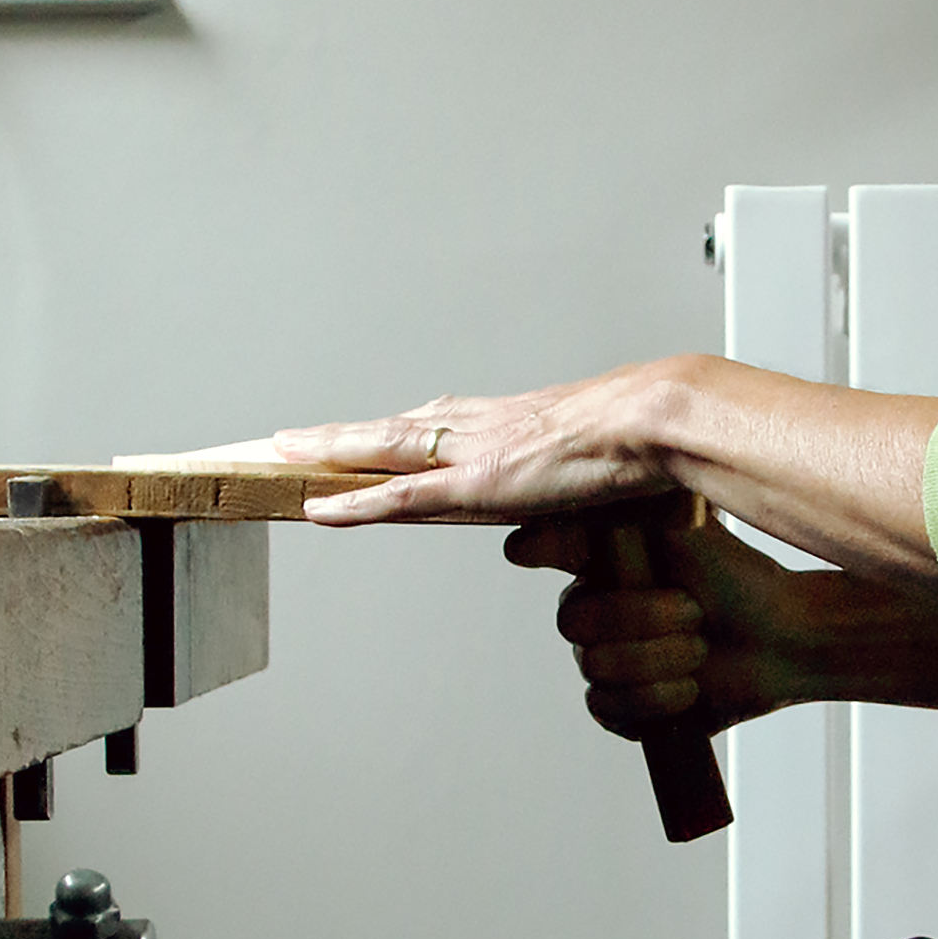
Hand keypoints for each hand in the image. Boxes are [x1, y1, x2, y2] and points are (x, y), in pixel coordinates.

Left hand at [268, 367, 676, 524]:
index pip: (435, 425)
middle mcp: (480, 429)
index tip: (362, 431)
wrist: (659, 421)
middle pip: (391, 429)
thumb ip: (564, 493)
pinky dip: (356, 505)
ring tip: (278, 454)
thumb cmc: (649, 443)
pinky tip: (318, 509)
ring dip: (326, 454)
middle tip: (288, 438)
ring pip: (380, 450)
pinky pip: (399, 497)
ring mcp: (473, 454)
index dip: (391, 427)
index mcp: (511, 424)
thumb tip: (552, 517)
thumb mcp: (597, 471)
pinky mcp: (475, 485)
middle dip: (338, 436)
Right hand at [506, 511, 824, 740]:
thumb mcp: (683, 530)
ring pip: (598, 667)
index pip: (545, 548)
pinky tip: (689, 686)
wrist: (781, 639)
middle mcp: (594, 610)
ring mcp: (605, 661)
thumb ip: (626, 511)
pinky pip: (609, 708)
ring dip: (663, 660)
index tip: (529, 550)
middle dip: (645, 619)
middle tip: (693, 612)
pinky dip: (658, 699)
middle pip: (574, 621)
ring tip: (700, 649)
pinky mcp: (623, 708)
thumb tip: (573, 487)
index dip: (540, 548)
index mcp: (600, 561)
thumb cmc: (737, 579)